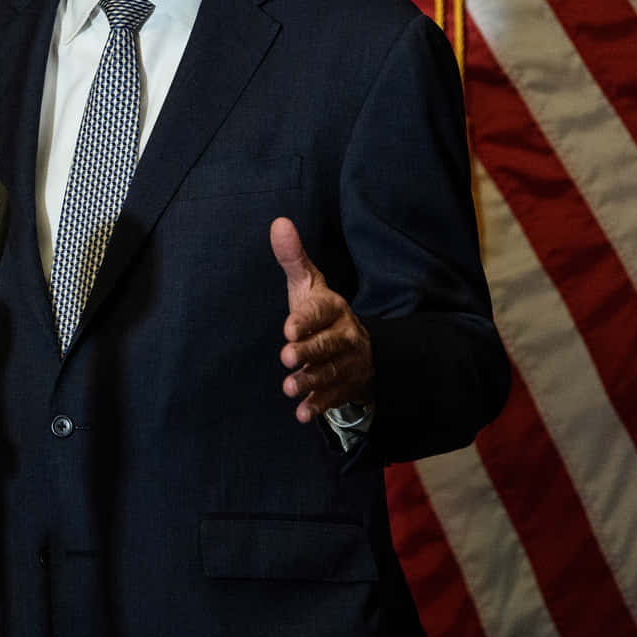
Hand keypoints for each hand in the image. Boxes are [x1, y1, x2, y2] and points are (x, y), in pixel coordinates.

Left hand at [271, 217, 372, 422]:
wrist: (359, 346)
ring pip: (331, 372)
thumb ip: (292, 258)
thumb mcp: (308, 285)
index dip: (306, 321)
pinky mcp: (347, 386)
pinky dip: (319, 406)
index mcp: (334, 308)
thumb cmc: (320, 312)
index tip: (288, 328)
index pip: (320, 312)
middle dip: (309, 351)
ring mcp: (349, 362)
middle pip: (328, 345)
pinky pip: (335, 397)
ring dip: (310, 381)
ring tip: (288, 387)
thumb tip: (278, 222)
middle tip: (286, 356)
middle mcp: (346, 335)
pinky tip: (302, 413)